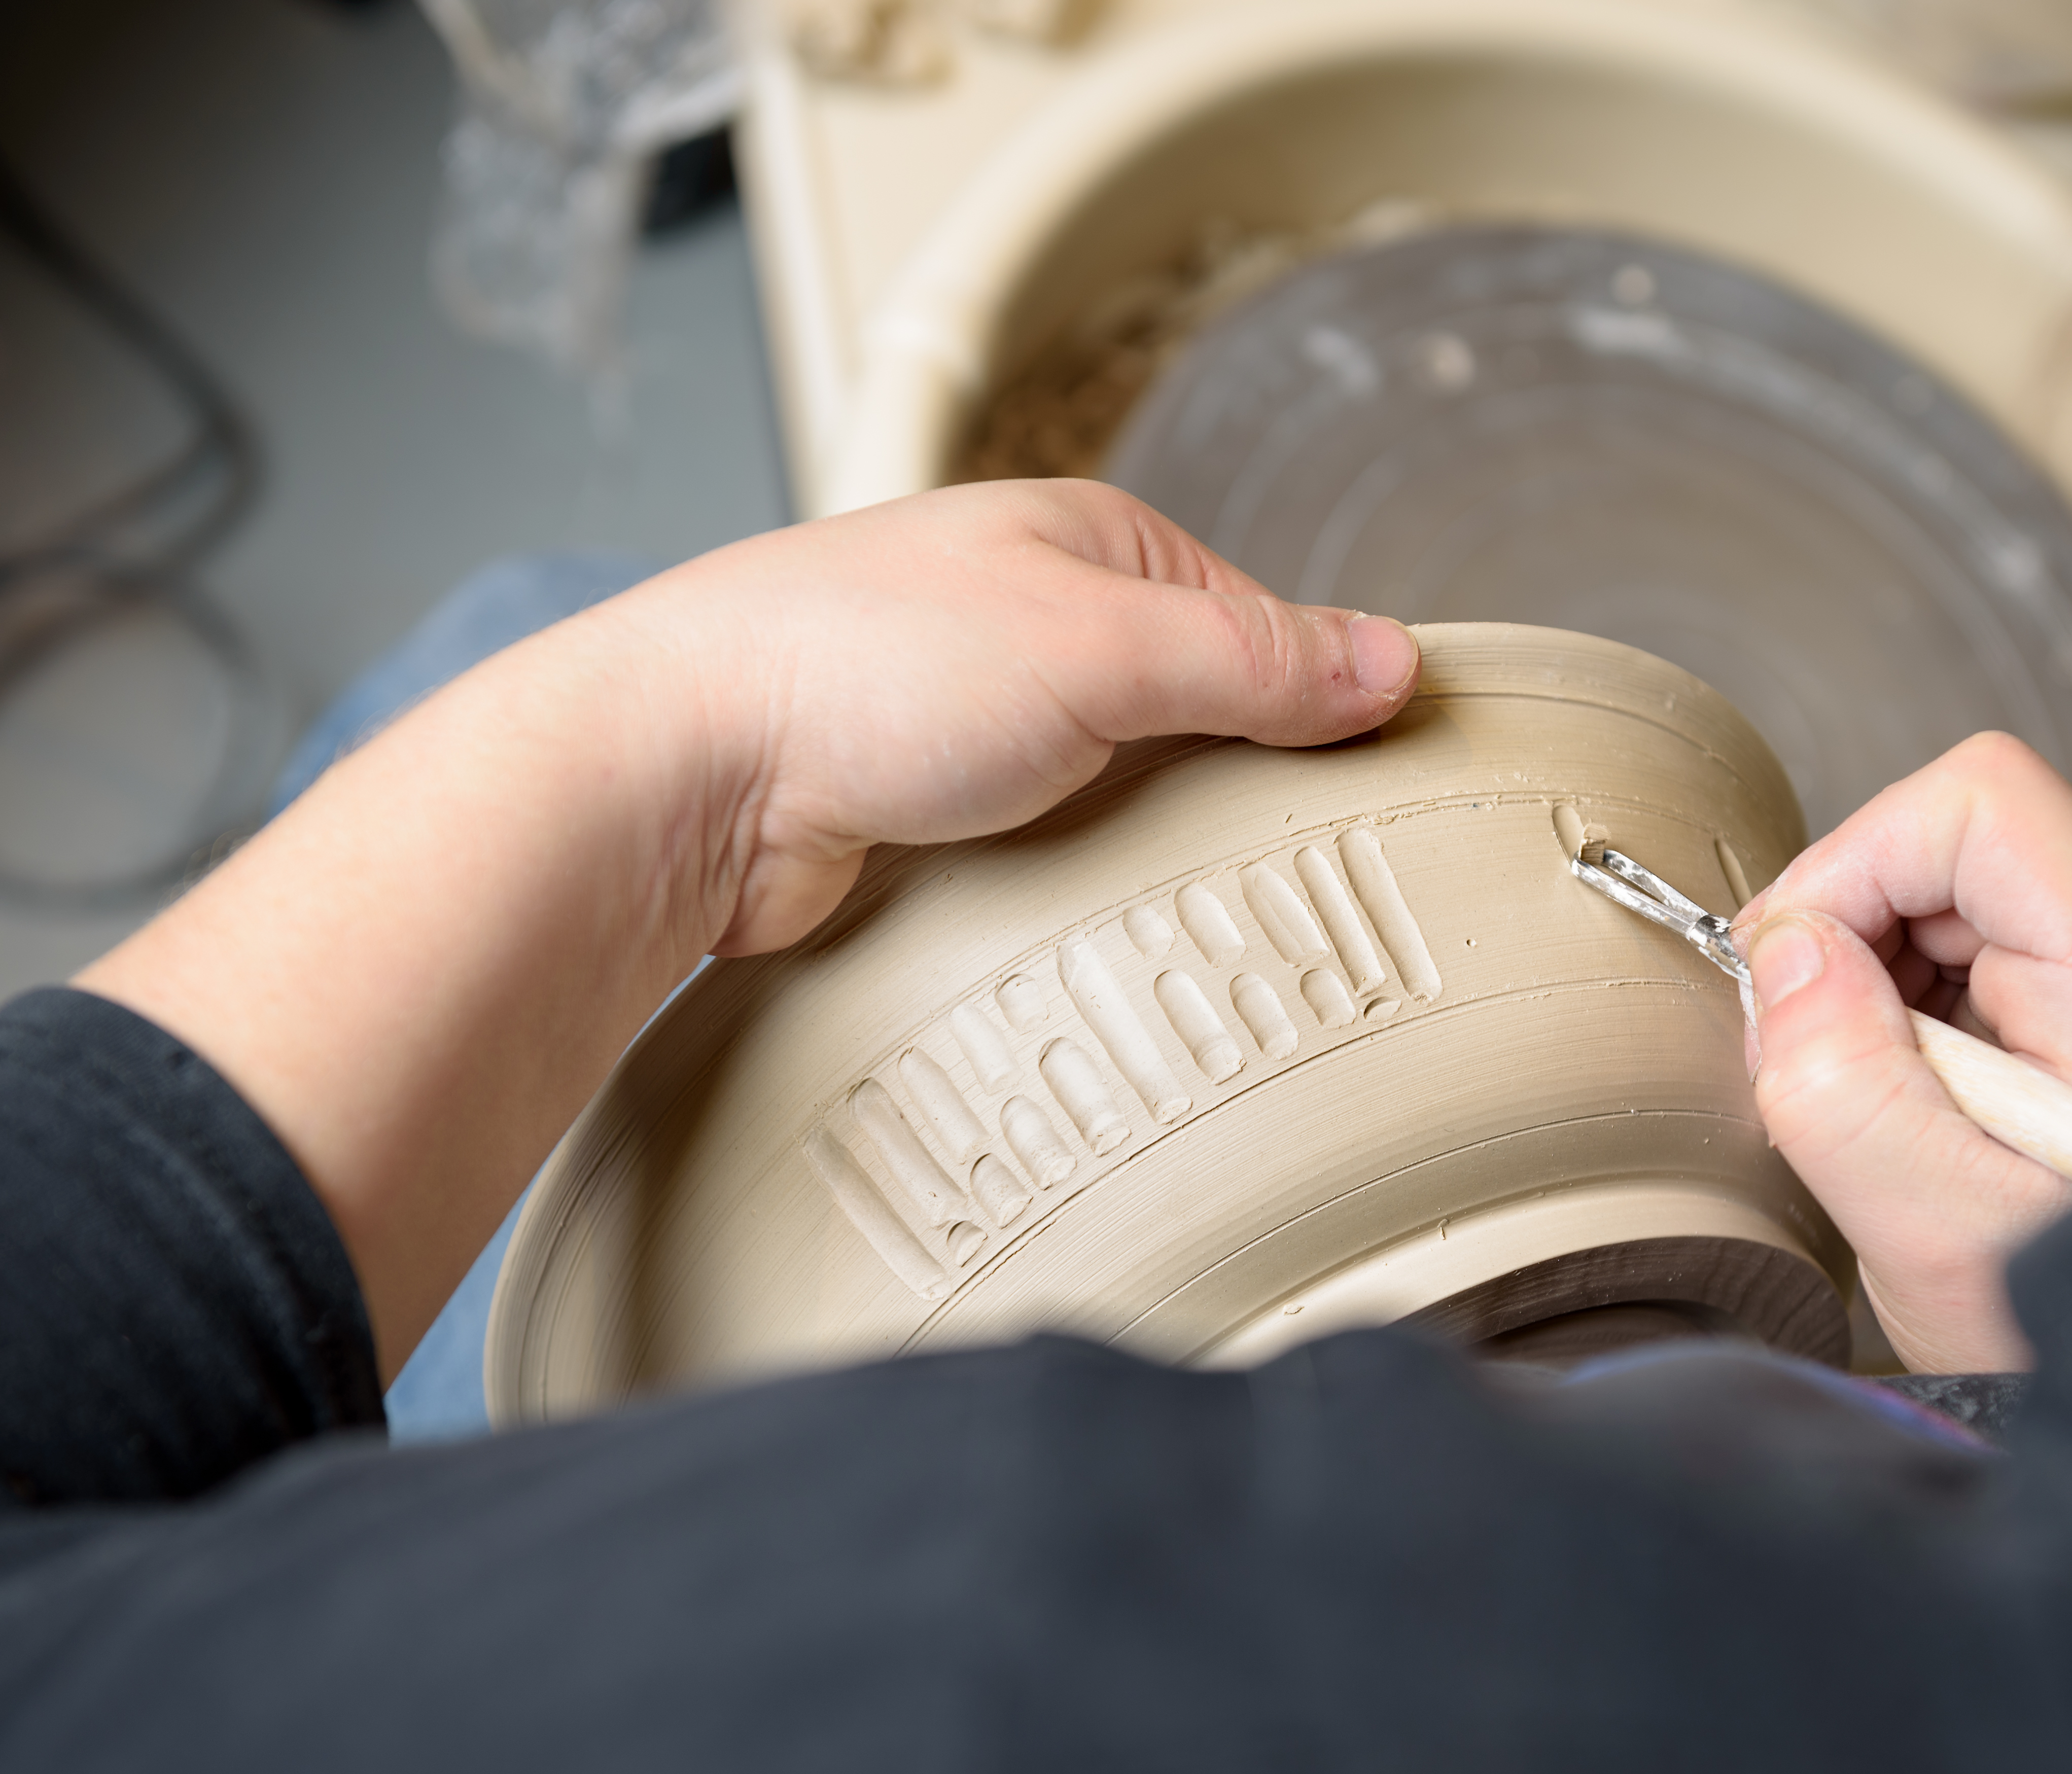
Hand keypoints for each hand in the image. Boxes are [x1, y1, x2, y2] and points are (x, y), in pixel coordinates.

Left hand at [610, 480, 1419, 955]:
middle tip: (1286, 870)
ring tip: (1194, 912)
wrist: (679, 775)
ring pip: (1119, 802)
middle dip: (1231, 791)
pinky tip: (1094, 932)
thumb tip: (1392, 660)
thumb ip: (1250, 660)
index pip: (1254, 623)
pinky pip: (1044, 864)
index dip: (1314, 705)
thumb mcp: (1101, 646)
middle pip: (1191, 719)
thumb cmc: (861, 671)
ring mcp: (973, 723)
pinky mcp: (927, 821)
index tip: (1367, 783)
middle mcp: (1028, 621)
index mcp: (1083, 543)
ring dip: (1149, 854)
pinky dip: (1073, 895)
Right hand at [1731, 734, 2071, 1371]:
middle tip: (1813, 1060)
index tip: (1792, 974)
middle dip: (1848, 930)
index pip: (1978, 801)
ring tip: (1872, 1098)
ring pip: (1955, 888)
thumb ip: (1845, 1091)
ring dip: (1872, 976)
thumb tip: (1784, 957)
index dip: (1853, 863)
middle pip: (1956, 836)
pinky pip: (1977, 946)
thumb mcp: (1937, 1237)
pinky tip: (1913, 1100)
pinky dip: (1909, 1008)